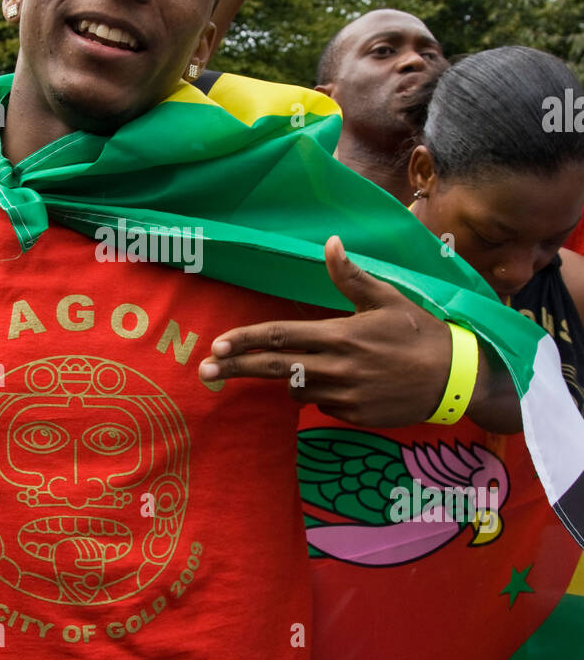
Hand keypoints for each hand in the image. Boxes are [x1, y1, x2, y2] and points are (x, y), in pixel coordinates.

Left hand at [198, 235, 451, 426]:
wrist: (454, 379)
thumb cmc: (419, 332)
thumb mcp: (387, 299)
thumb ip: (352, 276)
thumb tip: (330, 243)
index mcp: (340, 335)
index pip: (280, 337)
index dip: (245, 340)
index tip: (218, 344)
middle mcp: (337, 368)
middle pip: (274, 368)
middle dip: (235, 369)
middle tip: (205, 371)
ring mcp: (345, 396)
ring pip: (296, 389)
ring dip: (289, 378)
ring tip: (305, 365)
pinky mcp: (354, 417)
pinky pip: (322, 406)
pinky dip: (320, 394)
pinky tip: (343, 382)